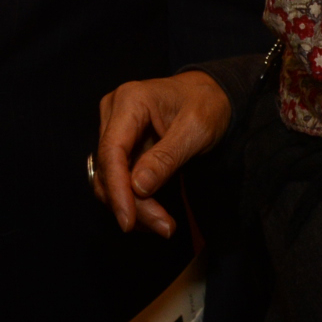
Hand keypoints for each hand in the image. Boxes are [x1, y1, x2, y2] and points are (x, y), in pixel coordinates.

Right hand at [93, 70, 231, 237]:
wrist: (211, 94)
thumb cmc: (207, 105)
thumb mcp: (195, 130)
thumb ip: (166, 158)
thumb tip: (138, 187)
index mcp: (130, 101)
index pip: (112, 150)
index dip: (117, 189)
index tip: (128, 221)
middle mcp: (114, 112)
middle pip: (110, 169)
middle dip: (133, 204)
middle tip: (165, 228)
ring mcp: (114, 129)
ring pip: (110, 178)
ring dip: (133, 206)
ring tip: (164, 225)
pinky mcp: (120, 145)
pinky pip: (119, 178)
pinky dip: (134, 199)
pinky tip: (154, 214)